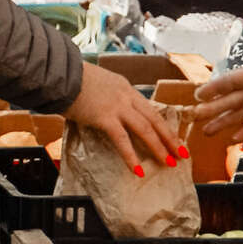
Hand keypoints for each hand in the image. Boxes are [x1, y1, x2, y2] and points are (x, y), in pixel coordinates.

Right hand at [64, 63, 184, 174]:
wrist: (60, 73)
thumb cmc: (72, 80)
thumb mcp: (98, 85)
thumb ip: (107, 98)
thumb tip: (106, 112)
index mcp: (126, 89)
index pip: (150, 110)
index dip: (163, 125)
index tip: (172, 138)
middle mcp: (127, 96)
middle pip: (155, 119)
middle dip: (170, 138)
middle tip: (182, 153)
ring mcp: (118, 106)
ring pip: (145, 129)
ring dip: (159, 147)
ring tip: (169, 162)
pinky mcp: (105, 117)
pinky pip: (122, 140)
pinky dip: (131, 156)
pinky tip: (138, 170)